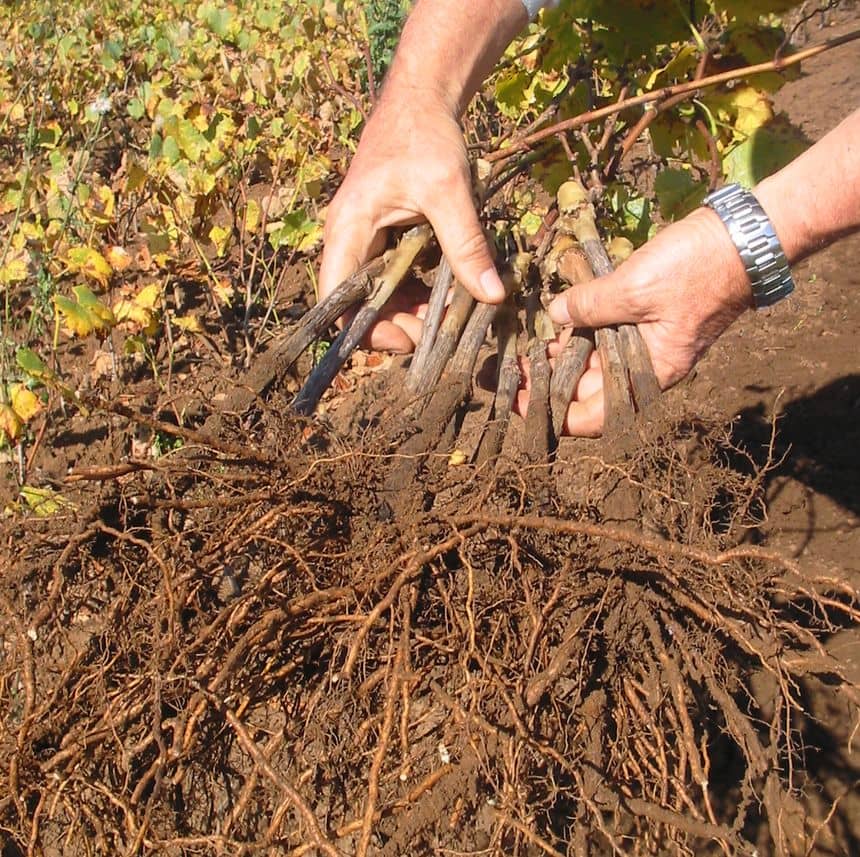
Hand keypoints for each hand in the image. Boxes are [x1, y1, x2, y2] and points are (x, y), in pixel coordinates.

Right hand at [318, 92, 505, 352]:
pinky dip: (419, 292)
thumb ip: (467, 245)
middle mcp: (349, 240)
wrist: (421, 98)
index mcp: (348, 230)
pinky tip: (447, 295)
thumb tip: (492, 296)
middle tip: (437, 331)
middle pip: (358, 304)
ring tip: (447, 317)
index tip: (405, 340)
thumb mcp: (449, 191)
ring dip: (410, 312)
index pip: (335, 299)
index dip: (361, 330)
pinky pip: (395, 279)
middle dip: (396, 325)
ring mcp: (366, 240)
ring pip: (379, 295)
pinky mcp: (385, 238)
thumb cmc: (424, 135)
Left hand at [518, 208, 754, 435]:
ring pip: (592, 362)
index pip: (594, 415)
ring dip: (558, 357)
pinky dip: (576, 331)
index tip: (518, 403)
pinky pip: (602, 335)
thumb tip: (556, 313)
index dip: (554, 414)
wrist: (745, 237)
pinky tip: (549, 324)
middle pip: (587, 390)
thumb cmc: (698, 269)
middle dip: (547, 383)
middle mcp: (644, 367)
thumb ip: (590, 304)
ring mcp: (644, 343)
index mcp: (650, 374)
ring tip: (519, 351)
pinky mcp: (643, 318)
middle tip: (507, 371)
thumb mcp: (636, 289)